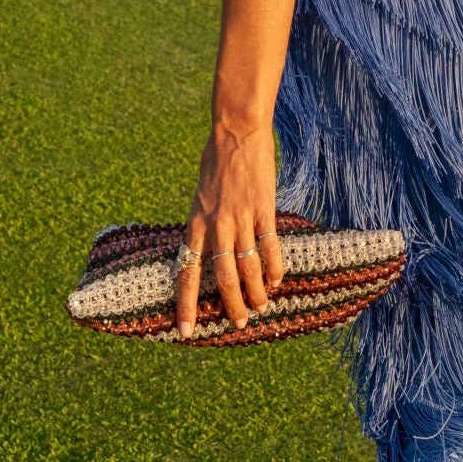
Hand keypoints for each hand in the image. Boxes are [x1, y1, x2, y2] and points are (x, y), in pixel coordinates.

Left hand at [176, 120, 283, 338]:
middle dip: (230, 305)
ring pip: (247, 267)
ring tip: (261, 308)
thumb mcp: (200, 193)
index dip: (186, 304)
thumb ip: (204, 221)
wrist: (236, 131)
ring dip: (256, 292)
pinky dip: (274, 267)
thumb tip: (207, 246)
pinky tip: (277, 280)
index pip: (186, 272)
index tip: (185, 331)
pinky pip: (269, 246)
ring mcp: (241, 218)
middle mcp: (216, 225)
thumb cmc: (216, 160)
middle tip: (238, 323)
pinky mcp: (264, 208)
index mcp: (195, 222)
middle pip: (221, 278)